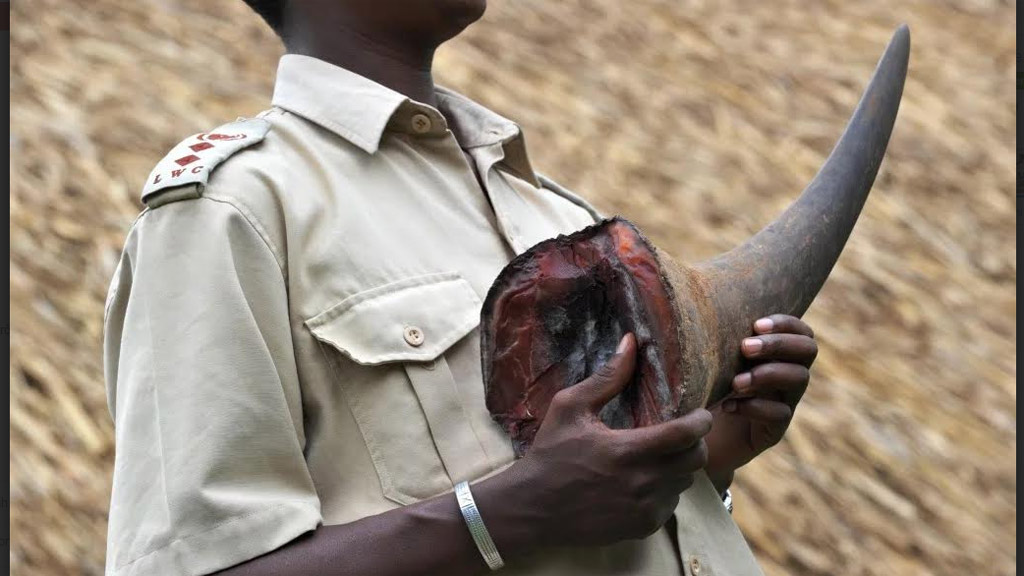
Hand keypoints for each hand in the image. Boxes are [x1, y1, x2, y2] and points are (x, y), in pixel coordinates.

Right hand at [503, 333, 711, 547]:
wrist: (532, 508)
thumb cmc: (550, 454)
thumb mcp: (570, 407)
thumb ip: (607, 377)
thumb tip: (631, 342)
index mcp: (627, 450)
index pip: (686, 434)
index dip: (702, 421)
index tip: (700, 413)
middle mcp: (642, 483)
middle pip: (696, 460)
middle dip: (695, 443)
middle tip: (680, 433)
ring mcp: (644, 509)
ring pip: (686, 483)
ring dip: (679, 467)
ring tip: (659, 455)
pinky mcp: (642, 527)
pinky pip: (671, 505)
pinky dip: (665, 491)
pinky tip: (643, 481)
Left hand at [704, 314, 817, 491]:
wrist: (695, 436)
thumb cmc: (700, 387)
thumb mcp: (708, 358)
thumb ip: (715, 334)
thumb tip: (696, 300)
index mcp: (775, 354)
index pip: (800, 331)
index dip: (785, 324)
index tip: (755, 325)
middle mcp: (786, 375)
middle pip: (808, 350)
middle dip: (778, 344)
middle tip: (745, 348)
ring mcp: (784, 402)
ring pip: (799, 379)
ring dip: (767, 374)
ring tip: (735, 382)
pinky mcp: (774, 430)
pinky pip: (780, 414)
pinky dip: (755, 407)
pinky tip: (727, 406)